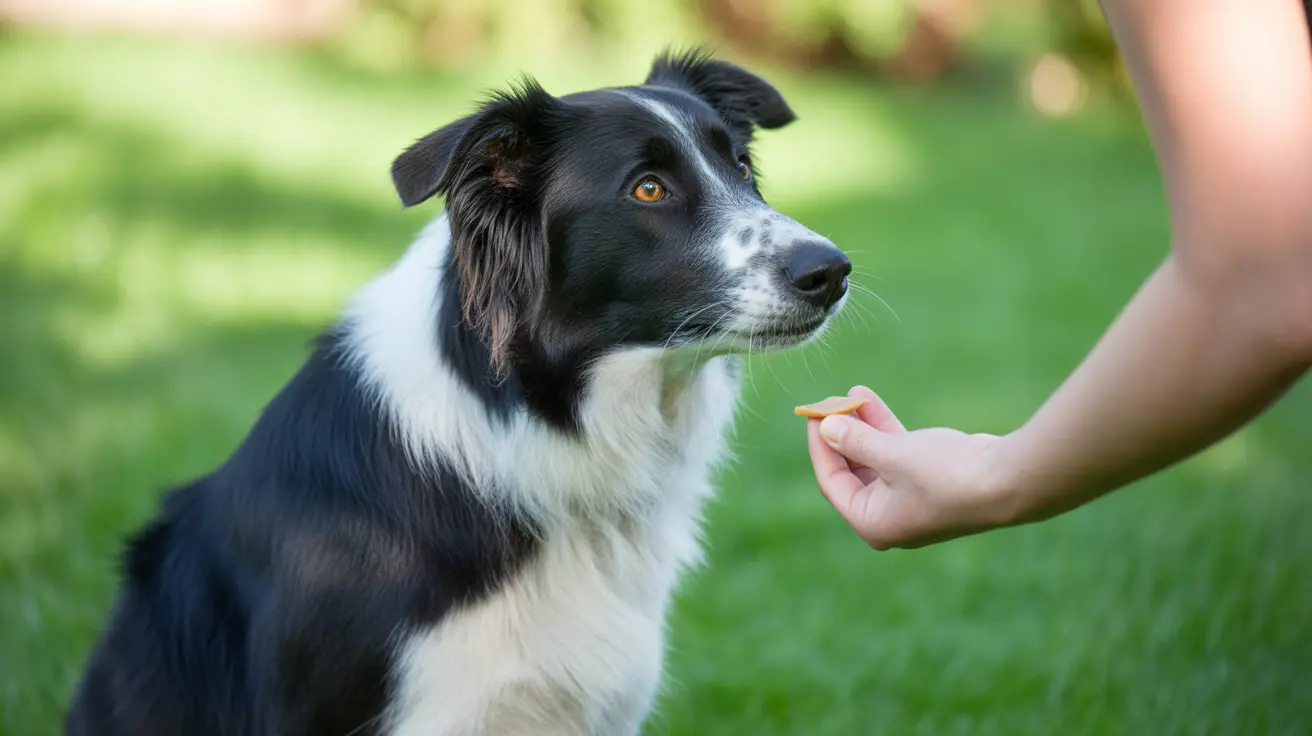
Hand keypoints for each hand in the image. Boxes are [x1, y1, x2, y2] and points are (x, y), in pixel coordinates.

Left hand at [806, 386, 1020, 549]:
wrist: (1009, 481)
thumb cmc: (946, 474)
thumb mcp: (892, 455)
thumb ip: (855, 441)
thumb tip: (826, 427)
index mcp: (872, 523)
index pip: (831, 482)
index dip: (819, 446)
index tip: (814, 414)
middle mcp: (889, 517)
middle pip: (852, 471)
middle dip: (842, 433)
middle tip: (831, 402)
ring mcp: (911, 499)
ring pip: (876, 458)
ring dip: (863, 426)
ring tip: (852, 392)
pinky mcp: (931, 481)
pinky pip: (897, 454)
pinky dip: (885, 430)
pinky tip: (871, 401)